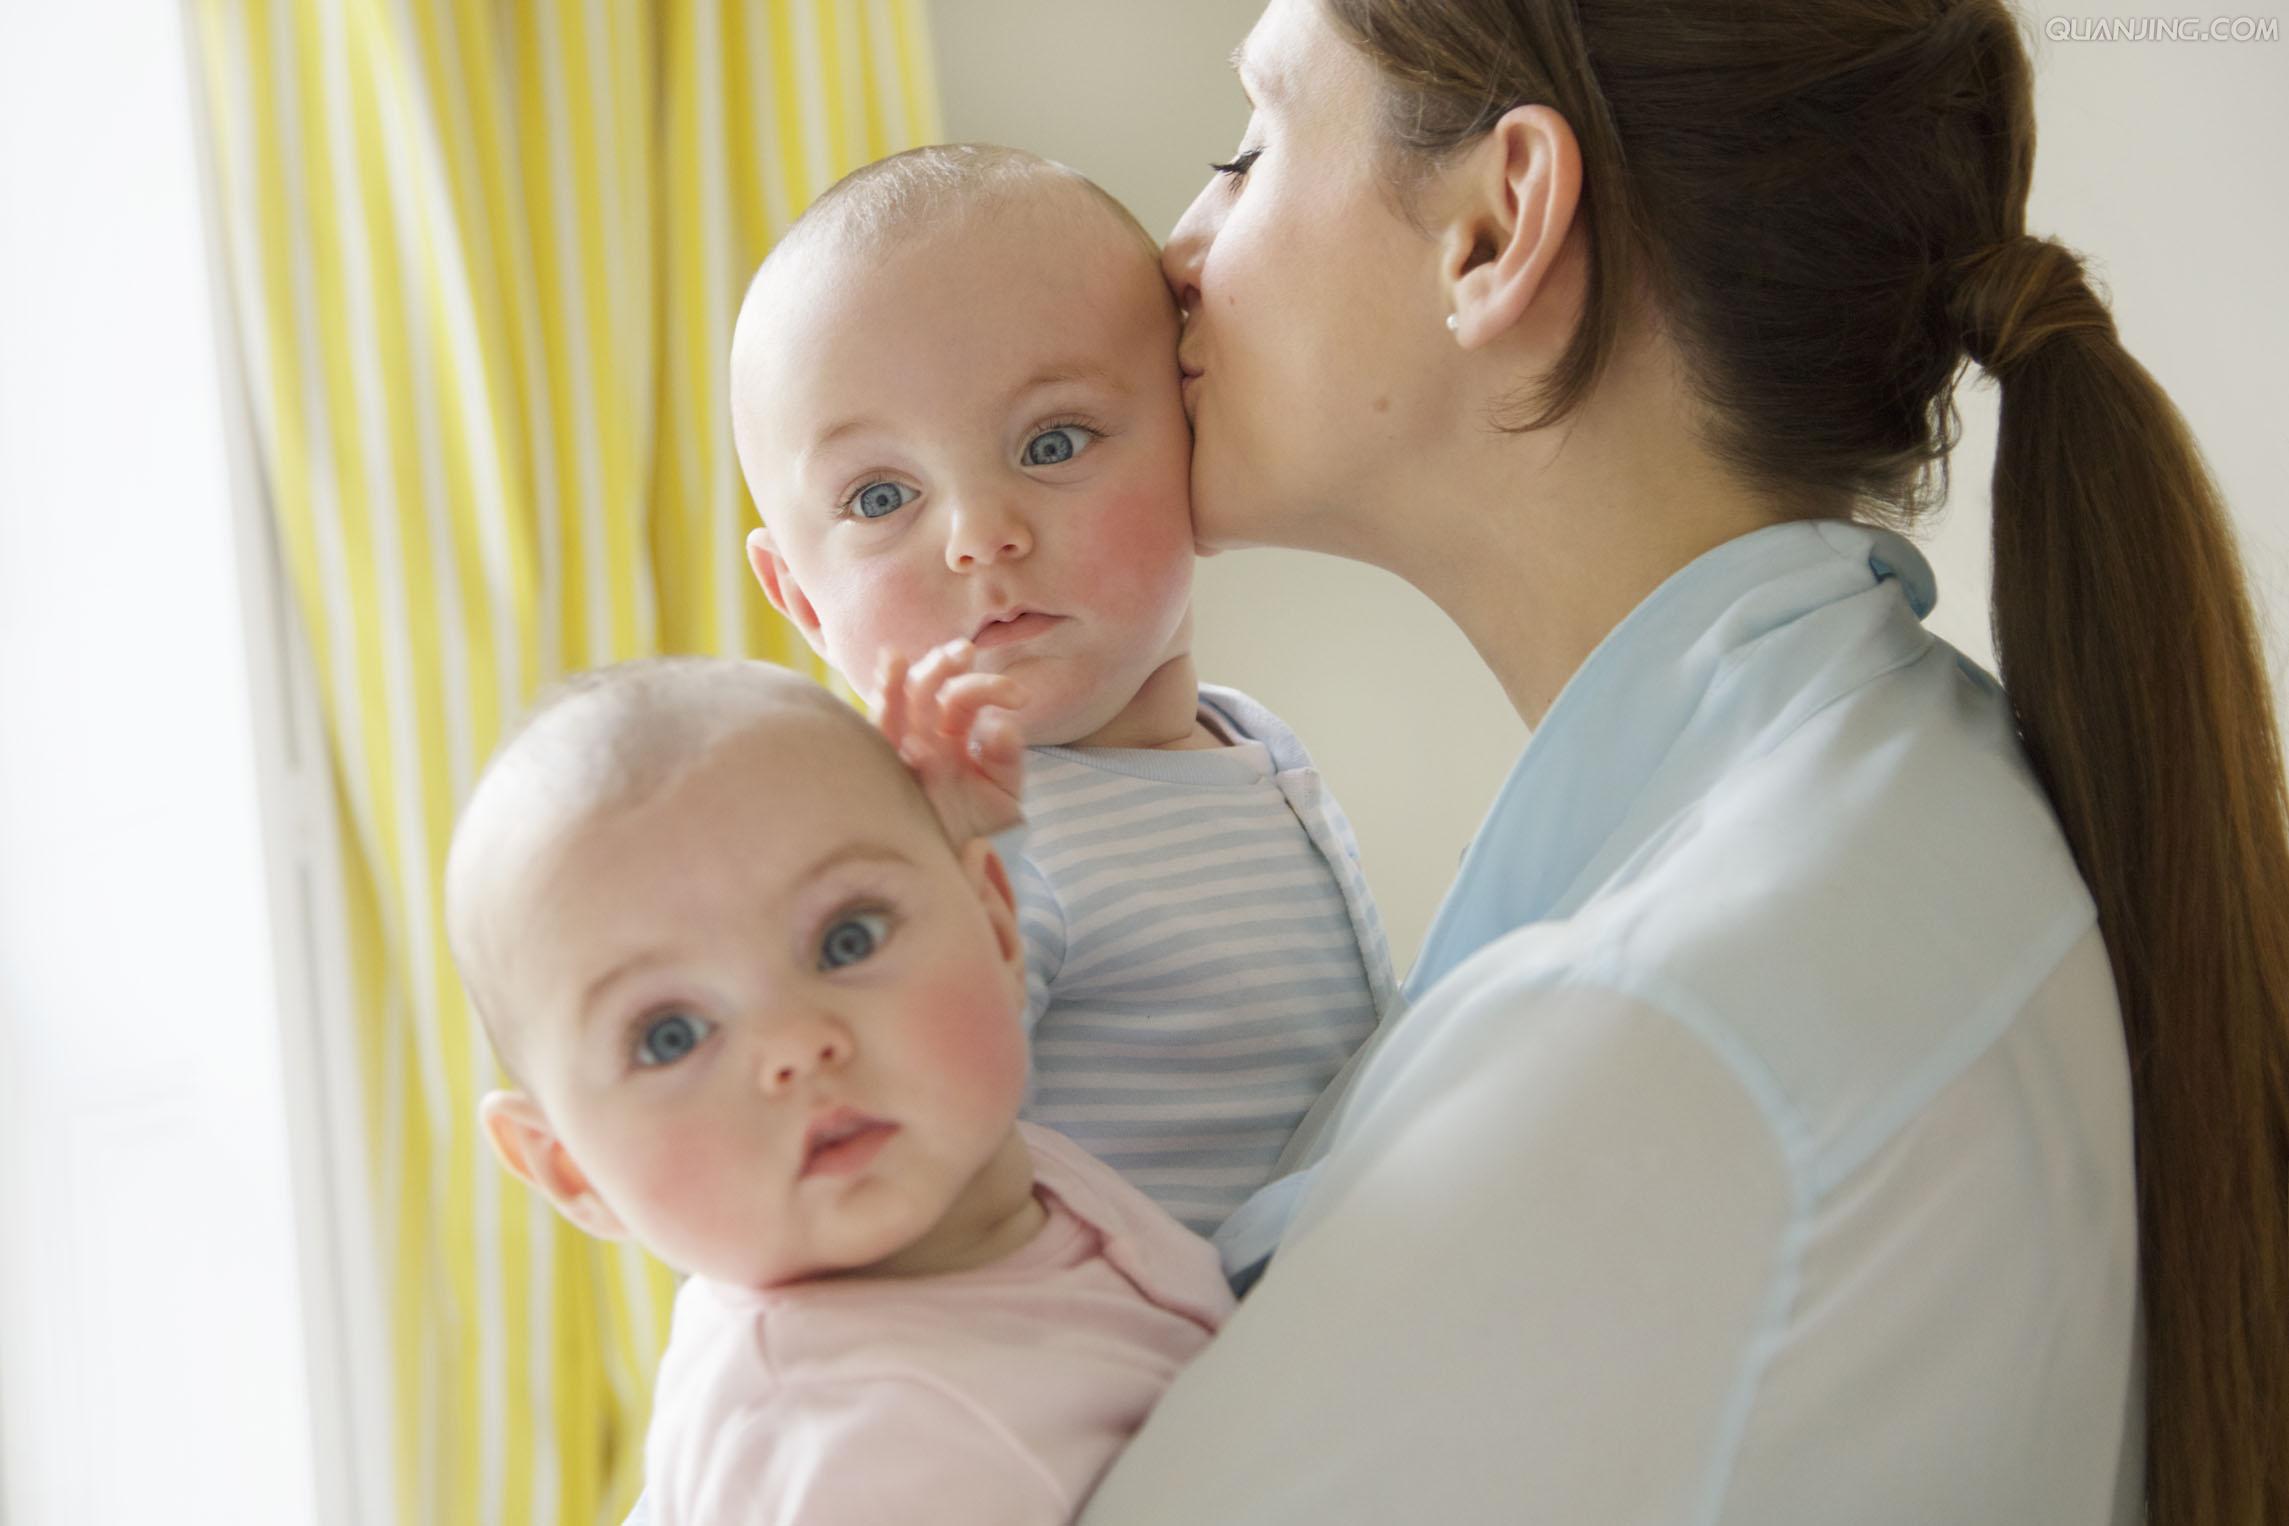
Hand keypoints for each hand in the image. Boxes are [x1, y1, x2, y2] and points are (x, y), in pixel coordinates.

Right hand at [875, 640, 1028, 842]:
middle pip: (931, 688)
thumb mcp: (1001, 794)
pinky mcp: (882, 762)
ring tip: (935, 655)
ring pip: (903, 699)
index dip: (990, 688)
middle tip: (966, 651)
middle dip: (945, 665)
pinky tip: (895, 660)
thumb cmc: (971, 822)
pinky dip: (887, 691)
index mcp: (951, 732)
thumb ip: (1005, 760)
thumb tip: (1001, 727)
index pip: (965, 698)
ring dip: (918, 672)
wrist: (942, 861)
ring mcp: (899, 744)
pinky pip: (880, 724)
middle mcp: (922, 731)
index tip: (1021, 697)